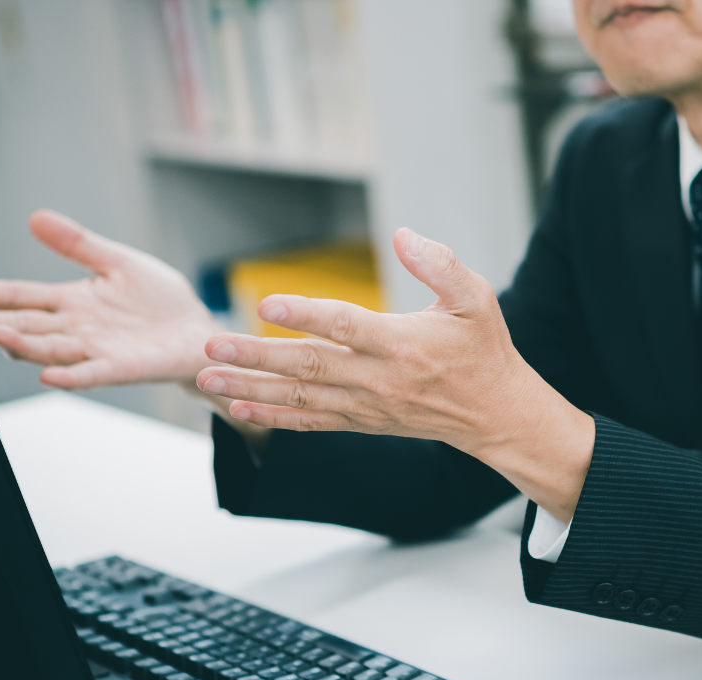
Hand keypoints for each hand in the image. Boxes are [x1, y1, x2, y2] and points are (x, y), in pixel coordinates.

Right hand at [0, 210, 221, 387]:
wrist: (198, 329)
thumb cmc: (161, 299)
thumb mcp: (119, 262)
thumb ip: (79, 245)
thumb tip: (36, 217)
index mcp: (72, 301)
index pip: (21, 296)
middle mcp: (77, 328)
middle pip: (26, 325)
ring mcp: (97, 350)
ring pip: (51, 349)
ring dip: (24, 345)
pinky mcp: (123, 367)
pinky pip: (93, 373)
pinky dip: (72, 375)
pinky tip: (50, 376)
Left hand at [196, 228, 594, 520]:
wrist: (494, 414)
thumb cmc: (484, 350)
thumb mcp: (477, 299)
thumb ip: (441, 265)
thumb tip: (403, 235)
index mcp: (405, 344)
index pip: (347, 327)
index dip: (306, 315)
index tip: (267, 304)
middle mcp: (380, 379)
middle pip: (309, 366)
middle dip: (255, 356)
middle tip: (210, 345)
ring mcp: (368, 405)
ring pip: (301, 397)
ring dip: (250, 388)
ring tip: (207, 379)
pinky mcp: (363, 421)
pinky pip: (311, 421)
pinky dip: (273, 417)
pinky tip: (239, 409)